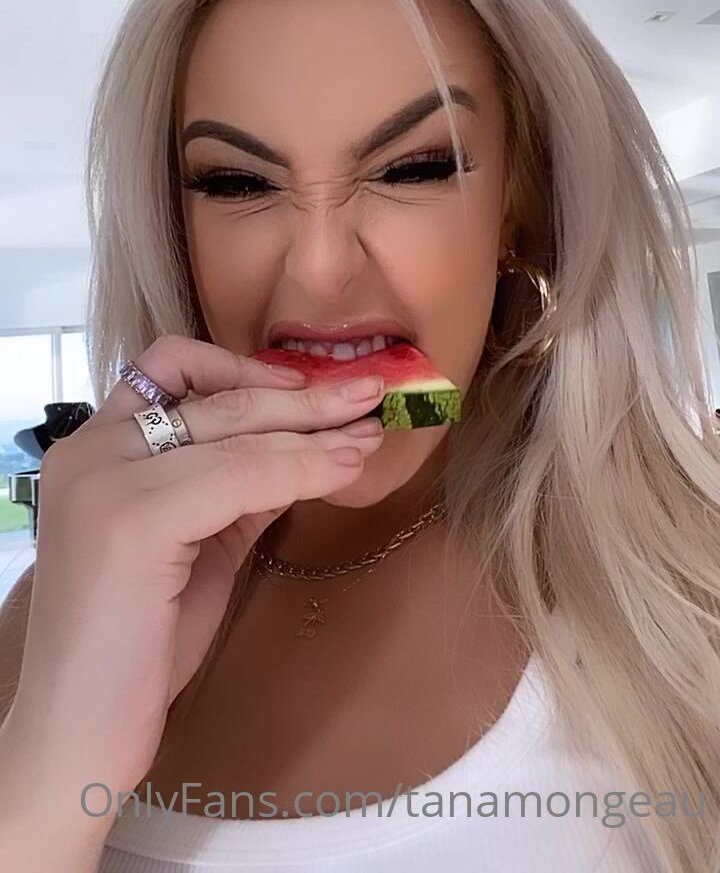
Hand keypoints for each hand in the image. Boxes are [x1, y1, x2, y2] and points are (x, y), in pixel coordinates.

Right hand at [2, 335, 384, 833]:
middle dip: (305, 393)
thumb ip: (236, 490)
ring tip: (371, 432)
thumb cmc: (137, 647)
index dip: (253, 372)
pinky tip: (345, 470)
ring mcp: (105, 478)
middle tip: (370, 393)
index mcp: (95, 448)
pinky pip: (242, 475)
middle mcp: (91, 448)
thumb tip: (304, 447)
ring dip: (315, 427)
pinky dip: (302, 467)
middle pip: (217, 395)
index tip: (316, 388)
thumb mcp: (196, 546)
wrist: (79, 735)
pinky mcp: (132, 518)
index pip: (180, 372)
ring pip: (237, 428)